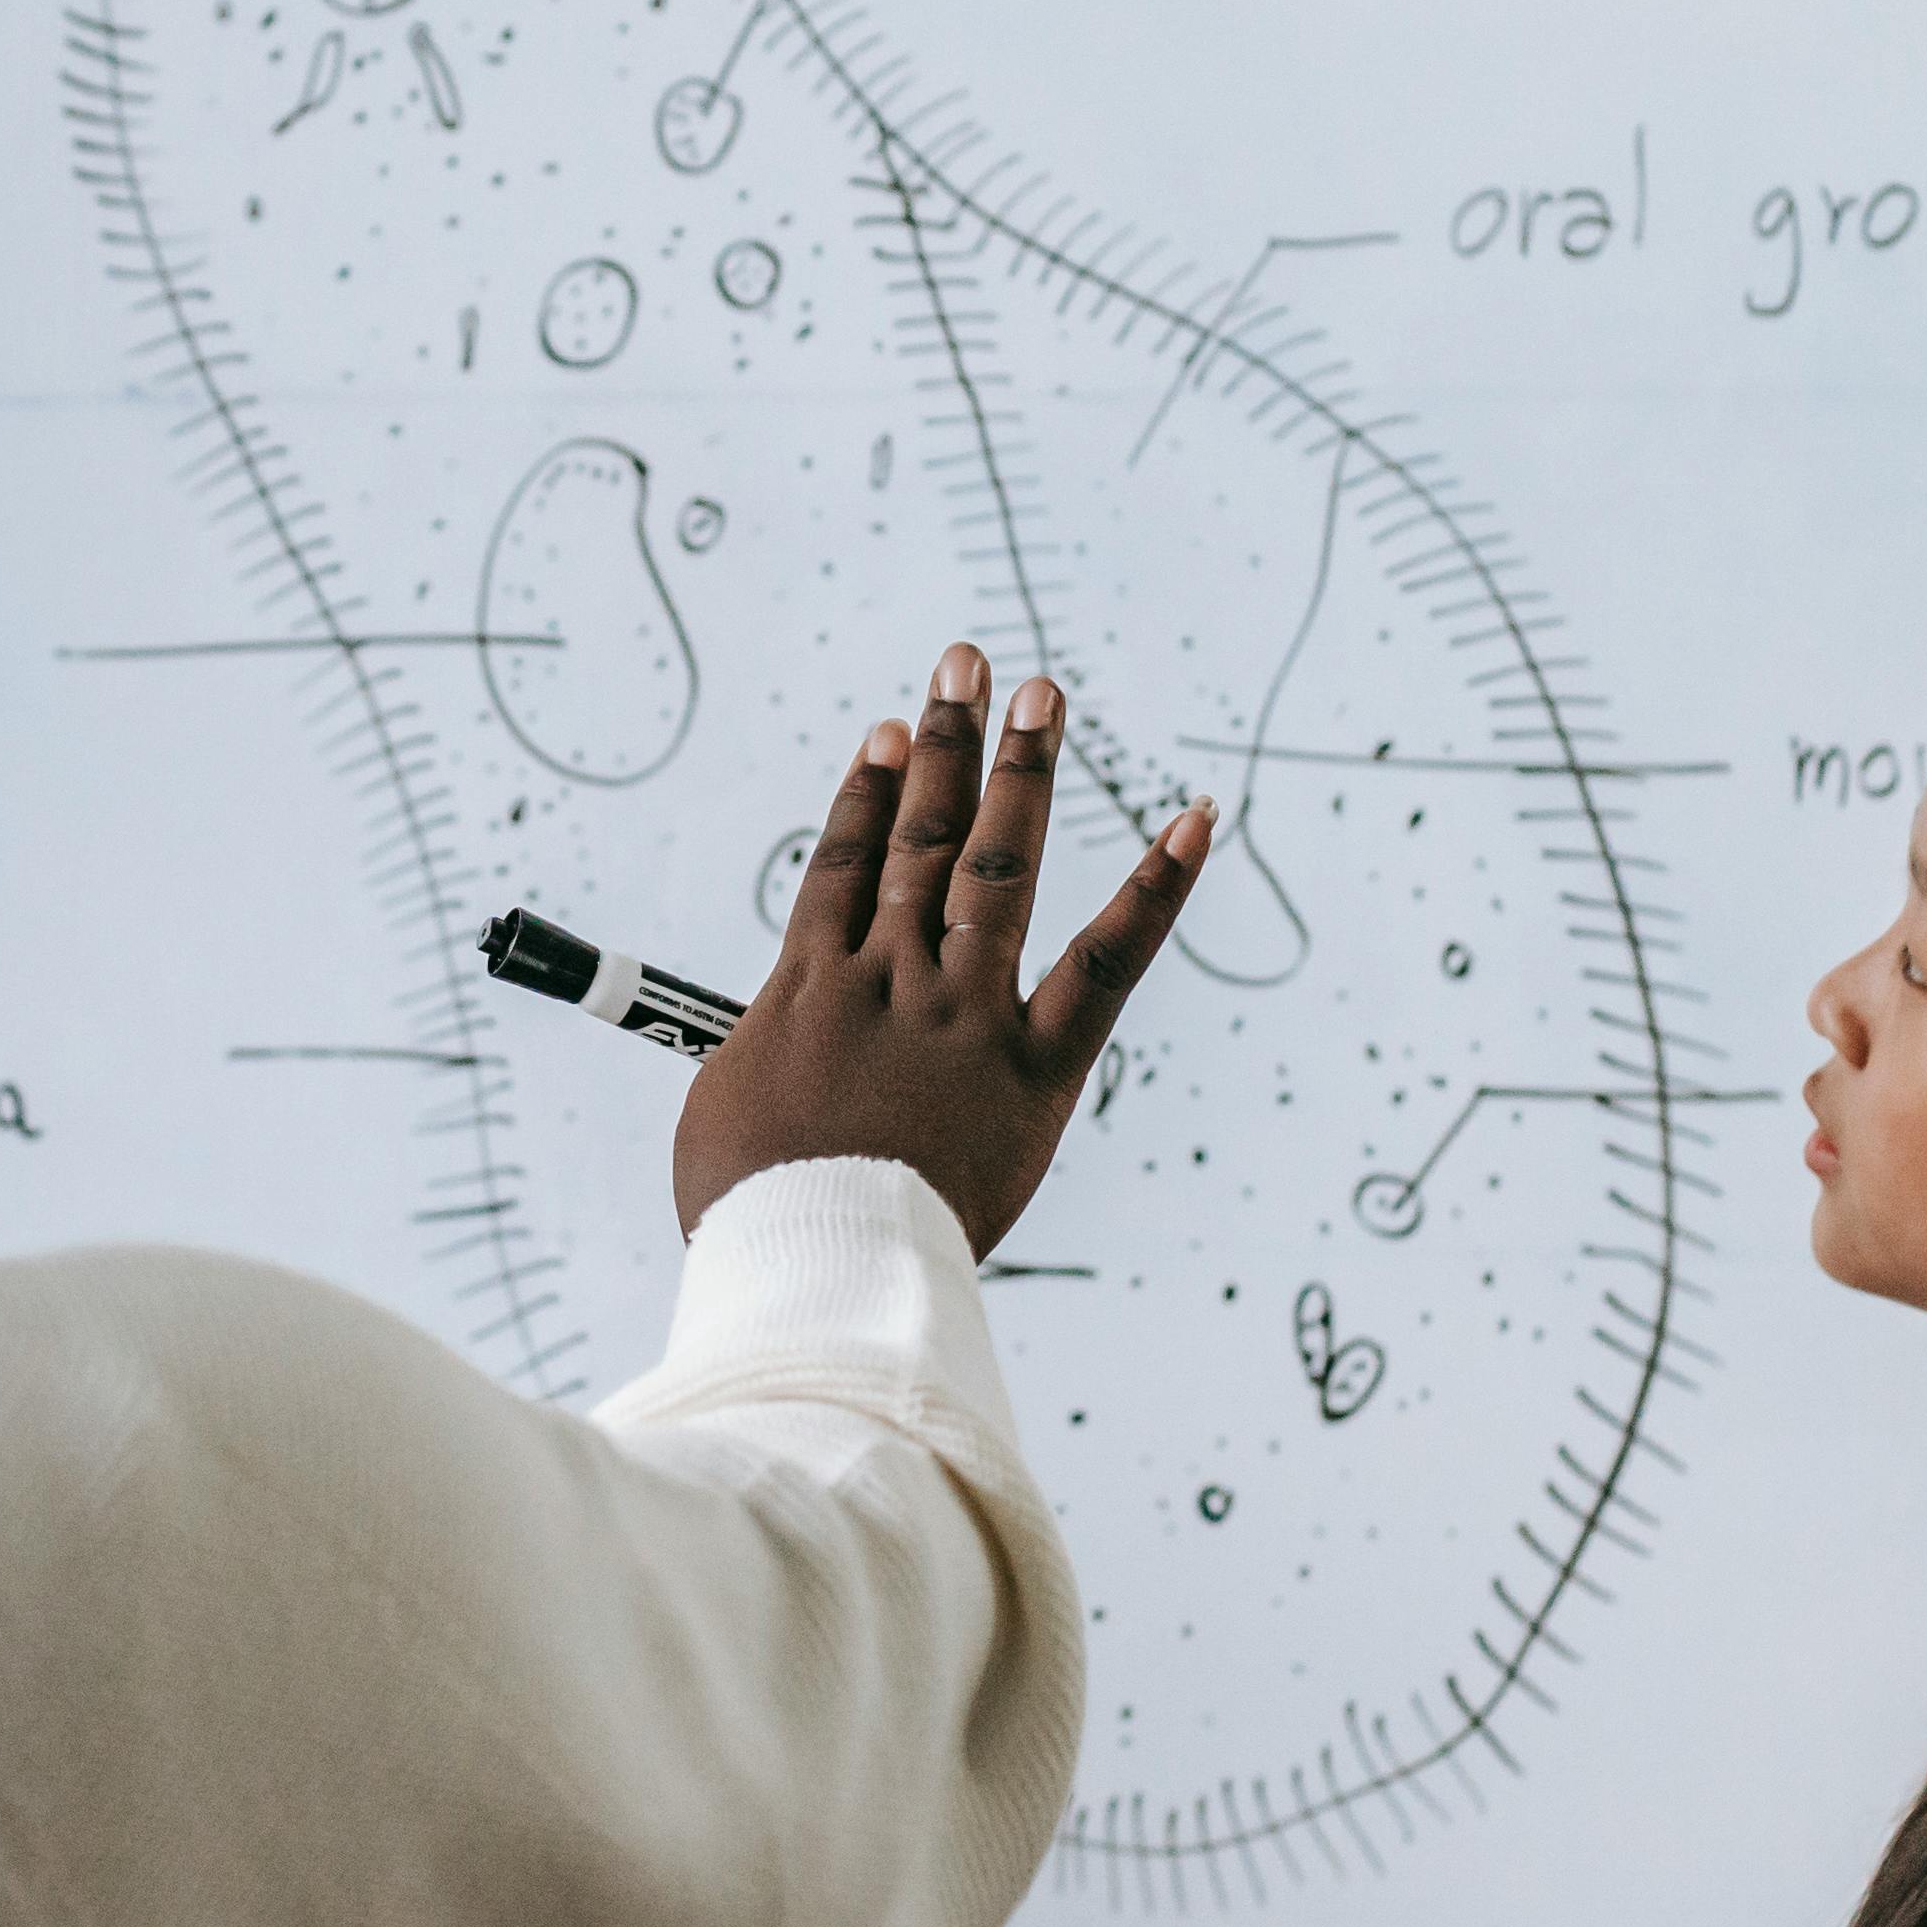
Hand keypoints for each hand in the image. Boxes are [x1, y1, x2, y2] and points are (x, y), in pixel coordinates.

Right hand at [670, 643, 1215, 1255]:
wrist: (817, 1263)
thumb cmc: (759, 1212)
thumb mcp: (729, 1114)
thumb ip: (768, 1055)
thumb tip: (782, 1048)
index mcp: (813, 986)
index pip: (846, 863)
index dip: (869, 794)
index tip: (889, 734)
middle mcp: (892, 975)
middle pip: (922, 837)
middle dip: (946, 742)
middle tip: (968, 662)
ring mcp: (965, 1010)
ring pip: (995, 868)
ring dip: (1022, 772)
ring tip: (1042, 695)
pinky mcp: (1035, 1064)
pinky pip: (1104, 964)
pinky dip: (1155, 889)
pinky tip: (1197, 820)